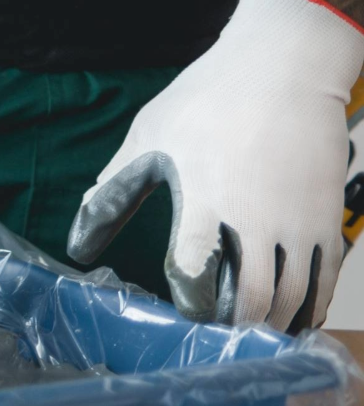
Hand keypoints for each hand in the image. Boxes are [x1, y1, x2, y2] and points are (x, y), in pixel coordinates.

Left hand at [68, 0, 363, 329]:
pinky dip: (306, 310)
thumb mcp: (147, 139)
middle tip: (211, 336)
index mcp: (203, 197)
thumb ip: (111, 194)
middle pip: (248, 299)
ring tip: (244, 334)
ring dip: (266, 324)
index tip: (178, 311)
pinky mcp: (328, 221)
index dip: (186, 304)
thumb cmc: (207, 101)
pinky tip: (287, 319)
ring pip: (289, 299)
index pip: (193, 271)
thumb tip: (77, 245)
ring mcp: (298, 223)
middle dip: (228, 327)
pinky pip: (324, 284)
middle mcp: (254, 218)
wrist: (284, 68)